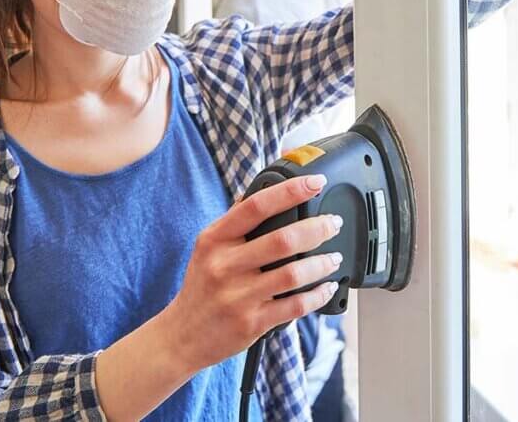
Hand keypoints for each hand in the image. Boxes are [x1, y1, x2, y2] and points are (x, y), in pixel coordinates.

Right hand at [161, 175, 343, 371]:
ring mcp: (238, 296)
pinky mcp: (252, 323)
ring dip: (322, 264)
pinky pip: (294, 306)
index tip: (315, 183)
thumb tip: (265, 190)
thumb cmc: (202, 285)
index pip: (256, 206)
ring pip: (292, 274)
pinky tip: (327, 287)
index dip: (290, 191)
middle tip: (333, 224)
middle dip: (317, 229)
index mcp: (215, 239)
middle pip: (282, 240)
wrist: (183, 334)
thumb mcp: (207, 247)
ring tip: (334, 257)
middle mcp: (225, 265)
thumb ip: (235, 221)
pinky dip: (317, 295)